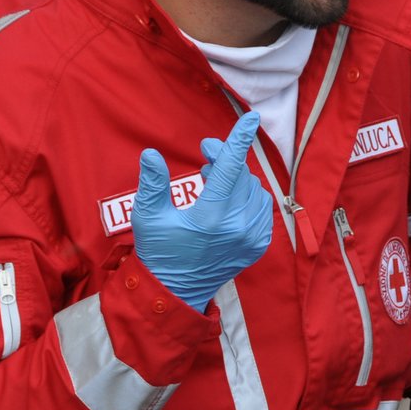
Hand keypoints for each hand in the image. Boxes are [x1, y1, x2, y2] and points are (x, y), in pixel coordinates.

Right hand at [131, 111, 272, 311]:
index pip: (231, 168)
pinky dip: (248, 196)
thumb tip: (151, 153)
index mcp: (210, 217)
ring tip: (213, 179)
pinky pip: (262, 208)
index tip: (251, 117)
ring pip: (254, 189)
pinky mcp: (259, 245)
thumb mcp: (148, 217)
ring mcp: (252, 238)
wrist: (175, 292)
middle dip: (224, 159)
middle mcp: (237, 227)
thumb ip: (152, 183)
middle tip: (205, 157)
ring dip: (236, 179)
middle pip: (241, 175)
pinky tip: (229, 198)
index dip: (240, 139)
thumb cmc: (159, 251)